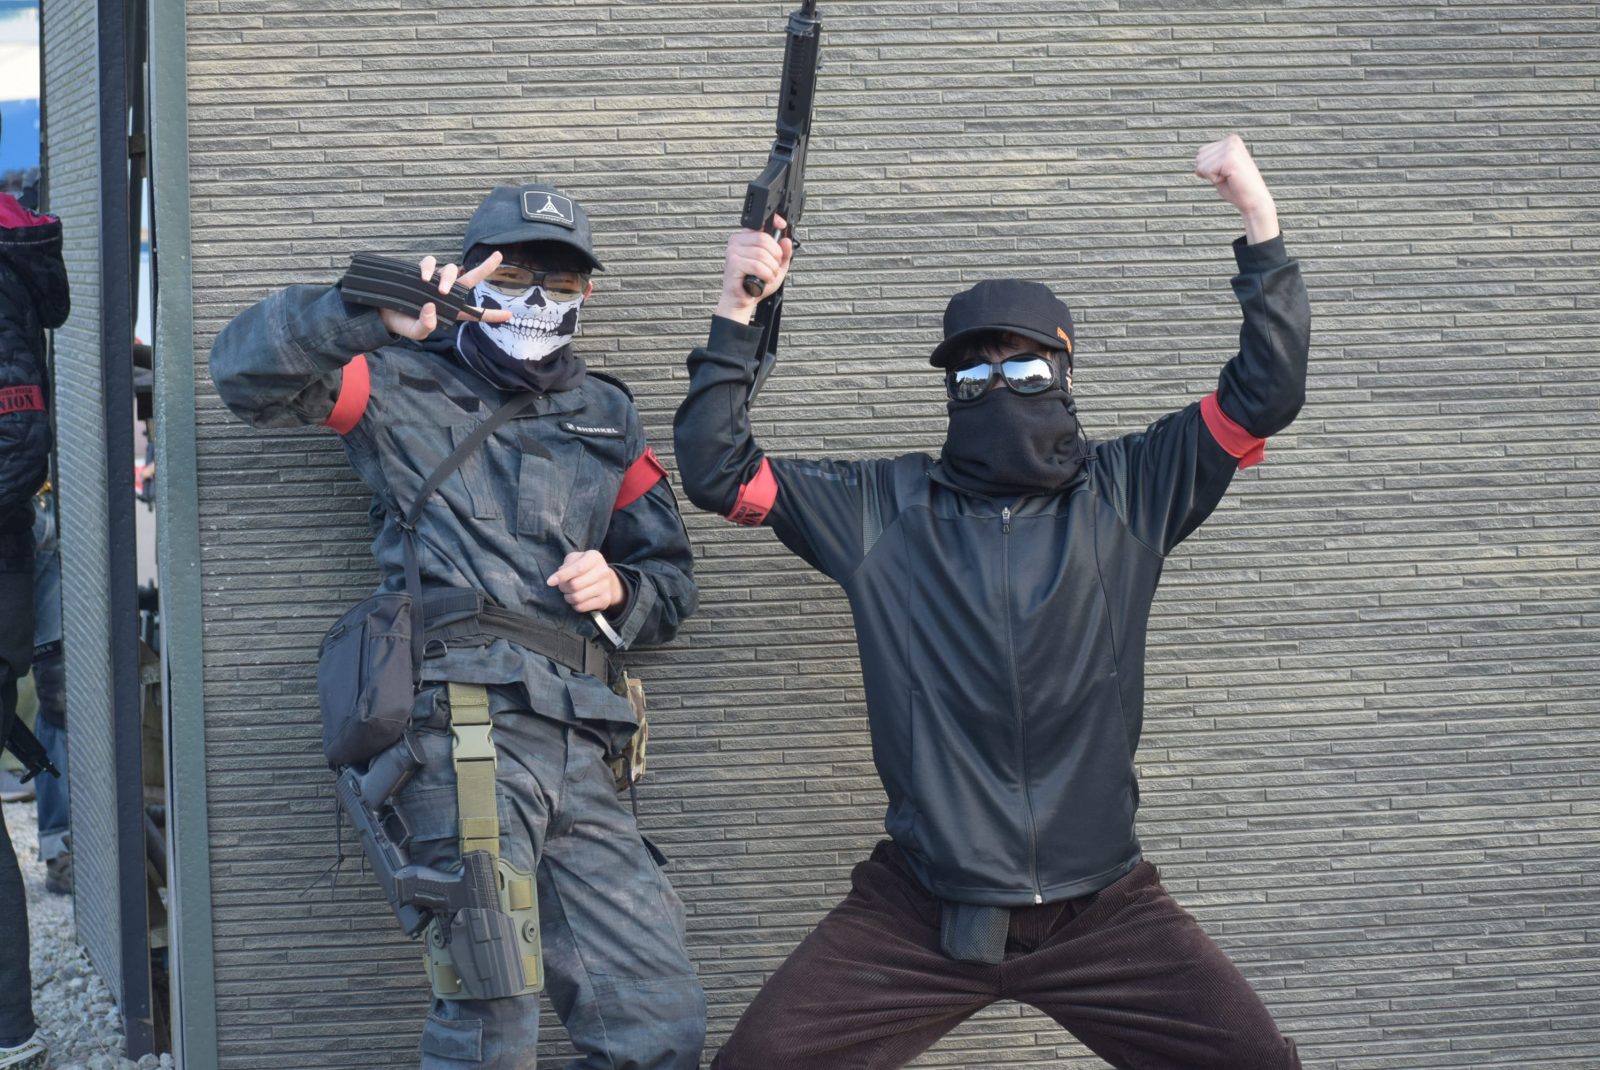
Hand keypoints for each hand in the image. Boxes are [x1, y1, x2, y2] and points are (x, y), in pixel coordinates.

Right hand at [378, 251, 513, 339]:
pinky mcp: (421, 272)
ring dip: (450, 278)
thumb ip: (427, 325)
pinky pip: (430, 263)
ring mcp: (434, 281)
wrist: (382, 313)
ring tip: (439, 290)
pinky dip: (429, 268)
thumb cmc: (403, 323)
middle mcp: (446, 295)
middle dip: (486, 267)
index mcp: (450, 311)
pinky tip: (424, 278)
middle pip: (471, 279)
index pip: (475, 314)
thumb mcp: (417, 332)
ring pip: (452, 270)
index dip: (492, 315)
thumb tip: (433, 306)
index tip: (510, 315)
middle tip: (498, 257)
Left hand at [546, 550, 625, 614]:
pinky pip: (582, 607)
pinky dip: (575, 605)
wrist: (607, 580)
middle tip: (563, 587)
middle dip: (563, 587)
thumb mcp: (576, 559)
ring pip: (577, 597)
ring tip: (569, 593)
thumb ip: (566, 566)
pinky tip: (576, 600)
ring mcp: (605, 586)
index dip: (562, 576)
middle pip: (575, 585)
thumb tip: (556, 579)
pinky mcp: (605, 600)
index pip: (577, 568)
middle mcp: (603, 571)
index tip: (550, 582)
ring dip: (568, 597)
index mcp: (595, 558)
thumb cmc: (585, 567)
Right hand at [715, 215, 794, 324]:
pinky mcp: (733, 264)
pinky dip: (765, 275)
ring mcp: (733, 252)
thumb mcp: (776, 267)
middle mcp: (737, 242)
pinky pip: (757, 266)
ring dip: (771, 269)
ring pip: (762, 254)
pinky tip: (763, 280)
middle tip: (774, 266)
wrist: (742, 301)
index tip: (782, 226)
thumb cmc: (755, 284)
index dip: (774, 222)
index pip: (760, 224)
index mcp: (745, 238)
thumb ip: (783, 254)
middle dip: (776, 256)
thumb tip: (786, 241)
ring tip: (768, 275)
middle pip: (764, 239)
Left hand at [1194, 134, 1278, 243]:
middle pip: (1199, 157)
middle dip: (1209, 172)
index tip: (1226, 173)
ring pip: (1201, 165)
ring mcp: (1231, 148)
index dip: (1209, 168)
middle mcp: (1232, 140)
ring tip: (1229, 178)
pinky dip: (1215, 180)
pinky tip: (1230, 179)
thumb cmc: (1237, 188)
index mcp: (1231, 140)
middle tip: (1228, 177)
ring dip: (1212, 176)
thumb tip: (1198, 160)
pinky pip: (1206, 171)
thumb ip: (1210, 160)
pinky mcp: (1229, 158)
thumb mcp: (1220, 170)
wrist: (1253, 200)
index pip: (1201, 152)